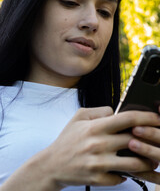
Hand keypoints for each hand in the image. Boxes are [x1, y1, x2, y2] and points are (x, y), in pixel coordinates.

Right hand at [1, 108, 159, 189]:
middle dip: (151, 140)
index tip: (157, 118)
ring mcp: (100, 163)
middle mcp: (99, 144)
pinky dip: (128, 174)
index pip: (128, 118)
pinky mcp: (98, 179)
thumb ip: (99, 111)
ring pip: (134, 163)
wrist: (52, 164)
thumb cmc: (67, 139)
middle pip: (136, 141)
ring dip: (147, 161)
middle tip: (158, 139)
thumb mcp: (79, 117)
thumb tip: (117, 111)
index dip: (146, 117)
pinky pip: (122, 178)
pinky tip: (128, 170)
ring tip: (150, 158)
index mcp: (96, 127)